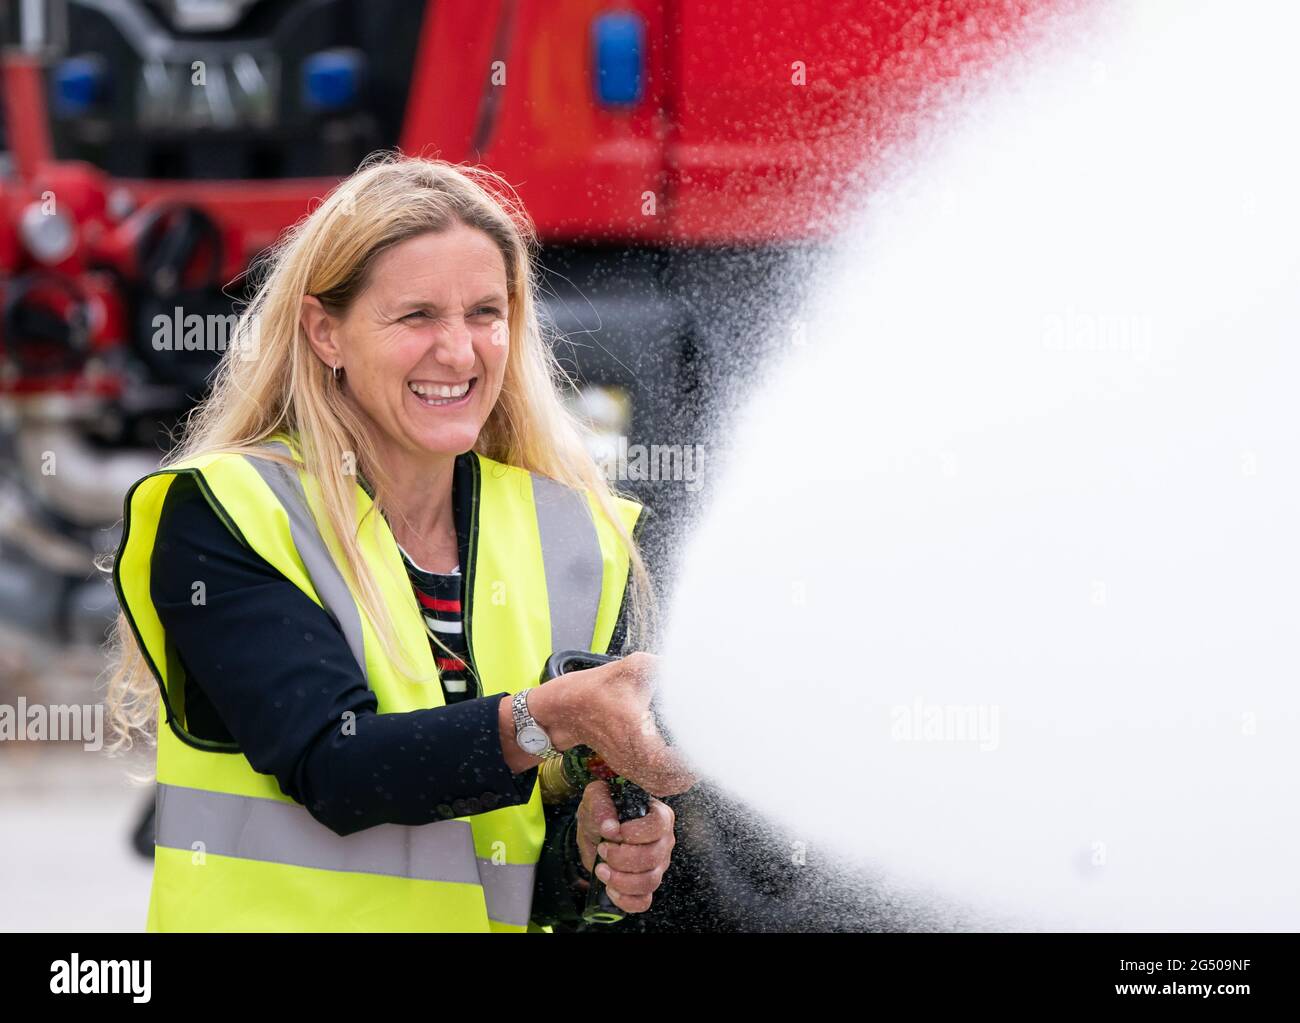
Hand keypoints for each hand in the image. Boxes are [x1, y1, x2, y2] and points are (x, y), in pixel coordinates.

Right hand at [565, 652, 696, 796]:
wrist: (565, 709)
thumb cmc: (598, 688)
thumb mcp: (632, 668)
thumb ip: (663, 665)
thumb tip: (691, 664)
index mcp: (636, 733)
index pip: (670, 762)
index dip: (691, 760)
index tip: (707, 746)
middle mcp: (632, 756)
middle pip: (671, 781)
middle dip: (692, 771)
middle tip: (707, 752)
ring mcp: (627, 766)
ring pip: (663, 786)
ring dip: (682, 777)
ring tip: (695, 759)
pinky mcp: (625, 768)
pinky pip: (653, 783)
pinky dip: (669, 779)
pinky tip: (678, 762)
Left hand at [575, 780, 675, 913]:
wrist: (595, 829)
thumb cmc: (602, 810)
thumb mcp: (596, 798)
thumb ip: (602, 805)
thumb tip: (609, 827)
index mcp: (659, 816)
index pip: (658, 825)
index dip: (635, 832)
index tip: (614, 832)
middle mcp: (664, 841)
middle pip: (653, 857)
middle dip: (621, 858)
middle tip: (602, 849)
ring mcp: (659, 865)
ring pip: (649, 882)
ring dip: (620, 880)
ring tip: (601, 870)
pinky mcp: (647, 884)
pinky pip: (644, 902)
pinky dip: (625, 900)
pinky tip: (610, 889)